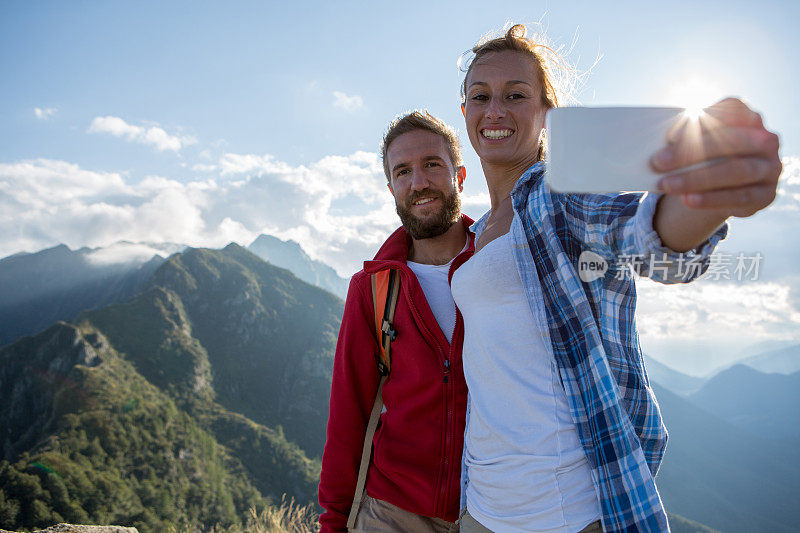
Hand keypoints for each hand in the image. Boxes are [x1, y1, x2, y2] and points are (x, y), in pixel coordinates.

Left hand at [651, 98, 781, 217]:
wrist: (721, 189)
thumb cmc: (704, 158)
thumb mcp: (696, 144)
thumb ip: (685, 140)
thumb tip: (657, 149)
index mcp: (748, 117)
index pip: (732, 110)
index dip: (704, 118)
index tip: (671, 133)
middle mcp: (765, 140)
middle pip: (733, 140)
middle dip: (693, 151)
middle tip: (657, 161)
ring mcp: (770, 167)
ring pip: (737, 170)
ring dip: (698, 178)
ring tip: (667, 185)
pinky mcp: (767, 195)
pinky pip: (740, 197)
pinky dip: (712, 199)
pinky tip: (688, 200)